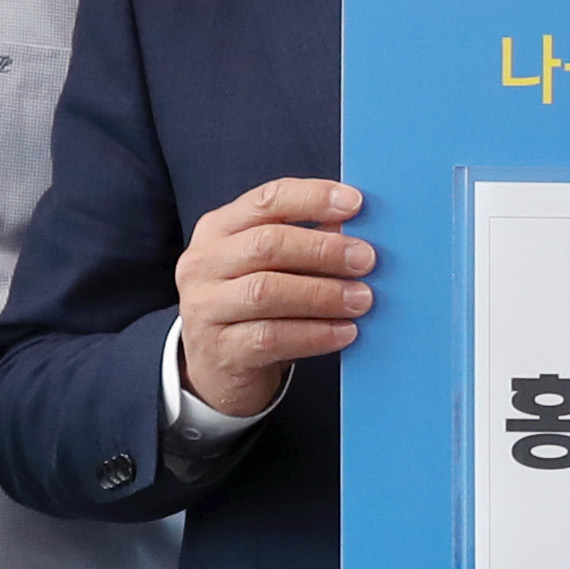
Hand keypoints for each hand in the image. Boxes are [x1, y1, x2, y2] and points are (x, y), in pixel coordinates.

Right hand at [176, 178, 371, 419]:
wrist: (218, 370)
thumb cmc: (253, 308)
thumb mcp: (273, 268)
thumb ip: (307, 243)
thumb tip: (356, 226)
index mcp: (218, 230)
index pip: (266, 201)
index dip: (313, 198)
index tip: (356, 203)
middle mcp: (203, 264)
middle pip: (266, 244)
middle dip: (323, 249)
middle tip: (366, 260)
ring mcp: (205, 308)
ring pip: (266, 292)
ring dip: (323, 294)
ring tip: (361, 299)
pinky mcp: (219, 350)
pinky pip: (271, 338)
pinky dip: (315, 334)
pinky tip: (345, 332)